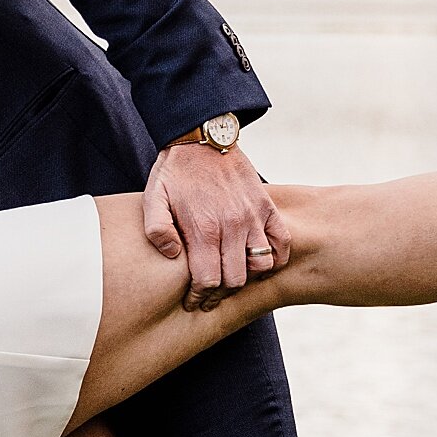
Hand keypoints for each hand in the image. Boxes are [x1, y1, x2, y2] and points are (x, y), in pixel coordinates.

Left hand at [143, 143, 290, 310]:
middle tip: (209, 295)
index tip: (193, 300)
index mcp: (203, 228)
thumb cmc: (175, 171)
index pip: (209, 280)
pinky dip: (275, 258)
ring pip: (261, 266)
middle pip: (235, 279)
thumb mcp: (153, 197)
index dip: (200, 296)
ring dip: (247, 277)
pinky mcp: (267, 207)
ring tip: (232, 277)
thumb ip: (157, 229)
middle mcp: (232, 225)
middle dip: (220, 293)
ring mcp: (253, 216)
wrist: (203, 137)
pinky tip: (259, 262)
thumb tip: (172, 255)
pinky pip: (282, 243)